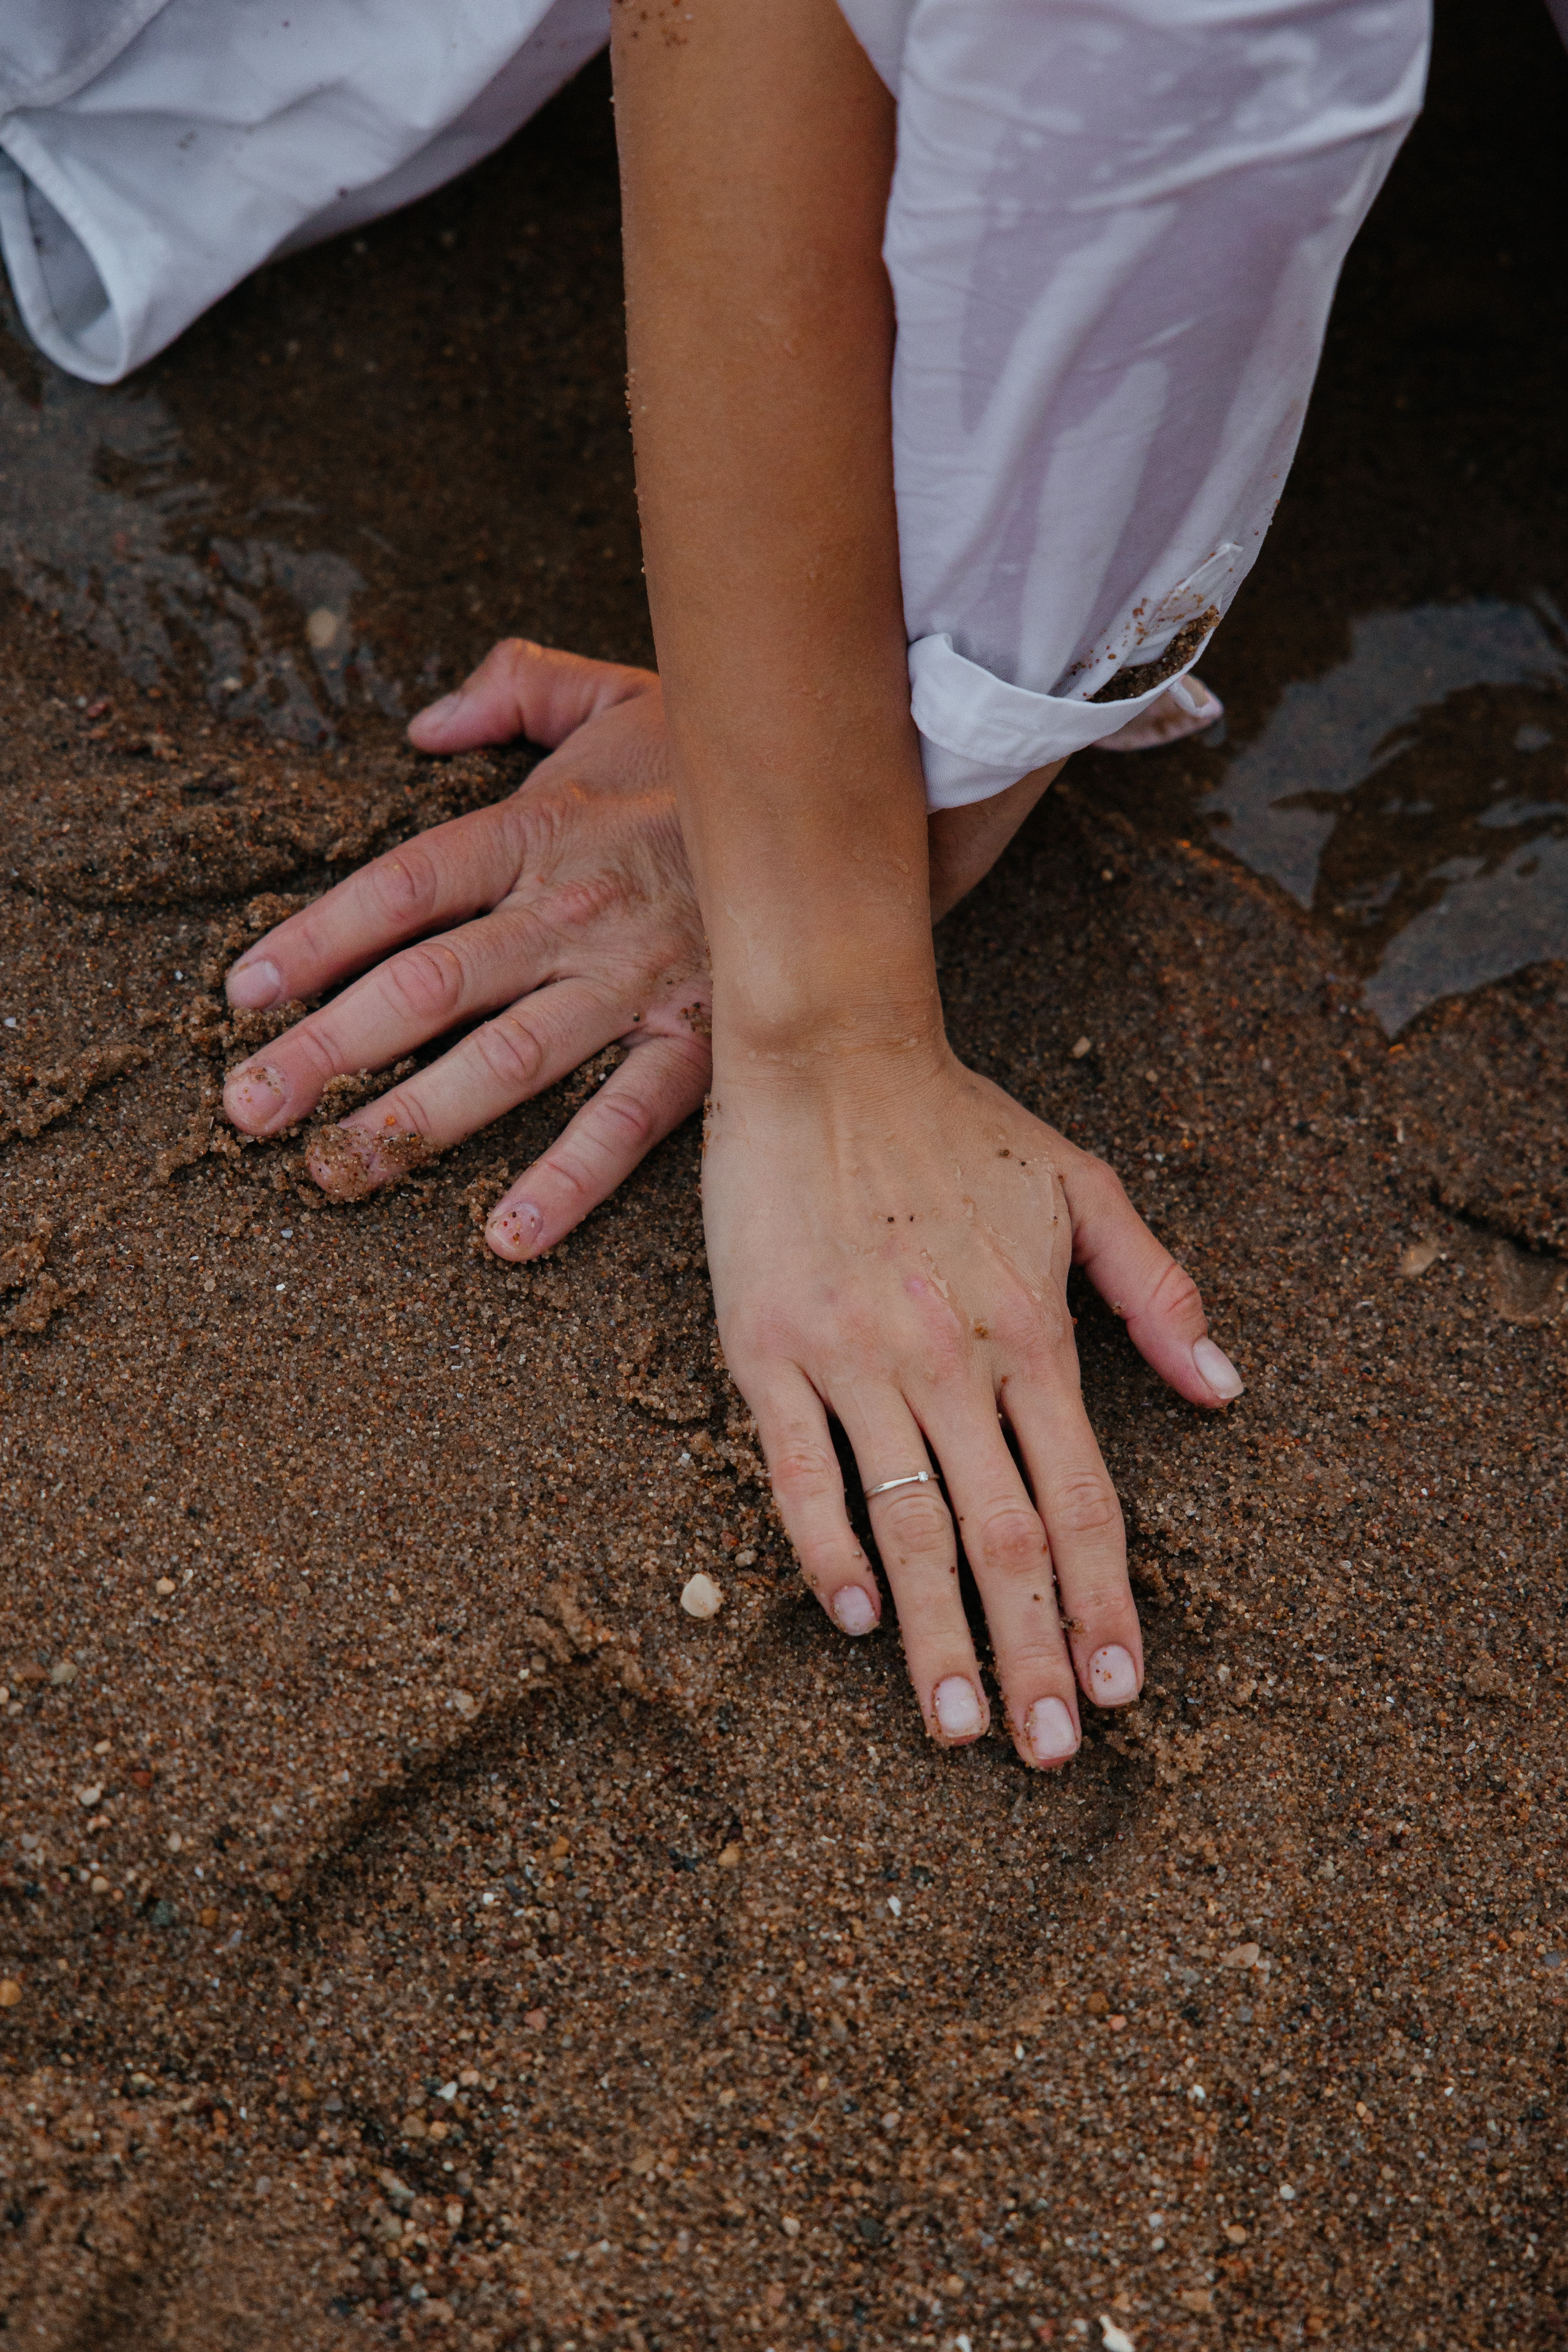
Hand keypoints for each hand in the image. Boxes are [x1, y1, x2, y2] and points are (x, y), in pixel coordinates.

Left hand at [221, 641, 711, 1251]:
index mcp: (539, 829)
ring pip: (505, 1062)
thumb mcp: (614, 690)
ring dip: (412, 1122)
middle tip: (246, 1109)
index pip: (400, 889)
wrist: (852, 795)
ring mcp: (635, 983)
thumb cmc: (721, 758)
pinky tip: (505, 1239)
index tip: (243, 993)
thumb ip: (514, 689)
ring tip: (332, 1173)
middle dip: (326, 1052)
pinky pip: (629, 1121)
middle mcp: (571, 911)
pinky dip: (569, 1182)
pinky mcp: (705, 1041)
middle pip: (425, 987)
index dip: (315, 938)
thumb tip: (424, 721)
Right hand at [704, 1043, 1243, 1767]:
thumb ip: (1156, 1293)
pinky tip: (855, 1621)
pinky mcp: (768, 1349)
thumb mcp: (1082, 1188)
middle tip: (1046, 1751)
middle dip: (1032, 1652)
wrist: (825, 1053)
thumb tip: (1226, 1391)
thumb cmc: (955, 1124)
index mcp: (1031, 1328)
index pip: (1082, 1495)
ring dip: (937, 1636)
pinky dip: (827, 1551)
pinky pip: (798, 1471)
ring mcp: (854, 1356)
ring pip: (907, 1523)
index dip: (1105, 1600)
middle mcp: (950, 1356)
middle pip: (1003, 1533)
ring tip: (956, 1728)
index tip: (1120, 1690)